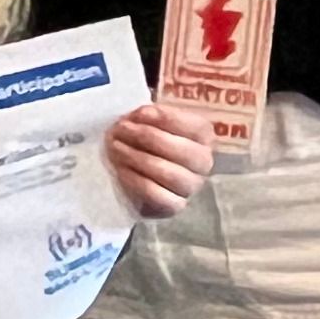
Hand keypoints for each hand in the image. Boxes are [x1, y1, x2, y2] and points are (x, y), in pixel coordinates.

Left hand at [103, 100, 215, 218]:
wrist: (131, 171)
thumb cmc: (142, 138)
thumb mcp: (147, 119)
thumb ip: (148, 114)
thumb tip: (141, 113)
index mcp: (203, 136)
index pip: (197, 127)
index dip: (169, 118)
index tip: (140, 113)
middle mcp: (203, 162)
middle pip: (186, 151)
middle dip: (150, 138)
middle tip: (122, 129)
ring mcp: (191, 186)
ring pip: (173, 175)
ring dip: (141, 159)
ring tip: (116, 148)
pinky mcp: (174, 206)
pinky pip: (160, 197)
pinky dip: (138, 182)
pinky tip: (120, 171)